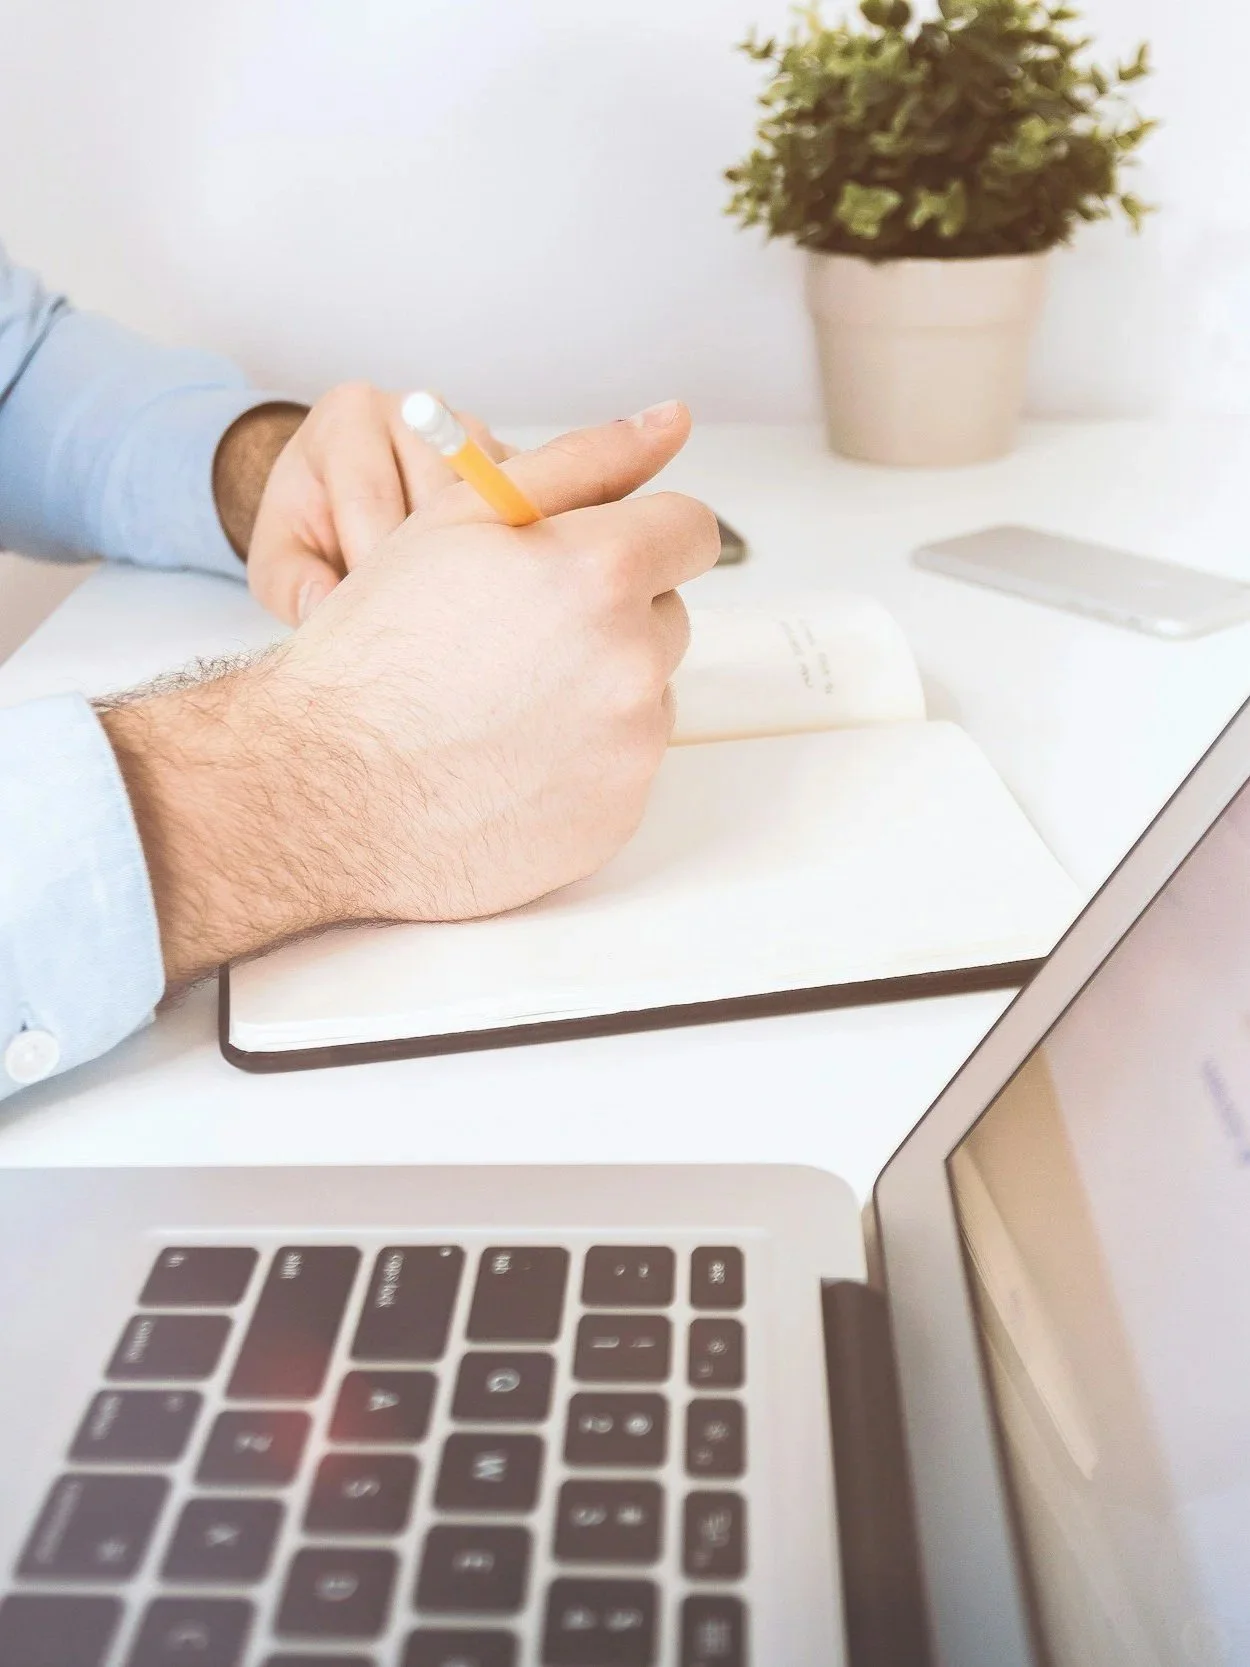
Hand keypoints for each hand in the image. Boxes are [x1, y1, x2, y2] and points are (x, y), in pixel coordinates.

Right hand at [102, 402, 717, 985]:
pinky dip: (582, 759)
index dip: (639, 537)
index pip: (691, 530)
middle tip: (516, 636)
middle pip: (668, 615)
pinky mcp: (618, 815)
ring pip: (646, 693)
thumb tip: (671, 420)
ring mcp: (630, 747)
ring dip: (597, 688)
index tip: (597, 556)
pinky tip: (507, 758)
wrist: (326, 788)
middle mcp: (632, 661)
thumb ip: (581, 461)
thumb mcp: (461, 518)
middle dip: (611, 615)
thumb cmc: (378, 647)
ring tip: (502, 702)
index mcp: (601, 571)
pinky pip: (624, 766)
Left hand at [215, 383, 510, 626]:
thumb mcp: (278, 558)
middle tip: (417, 624)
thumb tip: (324, 608)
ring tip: (451, 610)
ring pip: (489, 507)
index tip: (373, 620)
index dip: (373, 566)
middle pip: (438, 499)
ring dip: (474, 564)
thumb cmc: (310, 528)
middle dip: (427, 568)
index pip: (370, 494)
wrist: (345, 497)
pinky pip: (526, 511)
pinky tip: (483, 590)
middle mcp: (416, 409)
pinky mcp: (513, 460)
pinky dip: (509, 553)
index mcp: (348, 416)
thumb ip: (291, 584)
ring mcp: (472, 431)